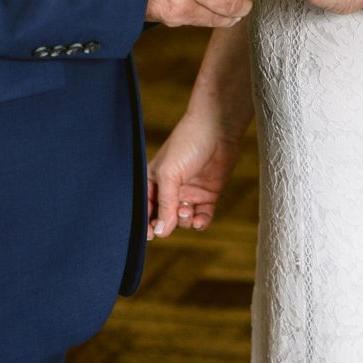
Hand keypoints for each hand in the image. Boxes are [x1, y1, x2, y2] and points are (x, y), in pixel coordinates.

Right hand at [148, 111, 243, 237]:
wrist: (218, 129)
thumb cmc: (187, 144)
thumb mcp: (169, 174)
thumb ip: (165, 204)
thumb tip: (160, 232)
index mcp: (153, 181)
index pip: (145, 208)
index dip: (146, 223)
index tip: (150, 234)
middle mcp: (170, 190)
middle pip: (164, 218)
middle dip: (167, 223)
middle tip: (172, 218)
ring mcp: (189, 193)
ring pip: (182, 221)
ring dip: (184, 221)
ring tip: (187, 211)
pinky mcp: (207, 195)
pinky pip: (201, 217)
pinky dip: (199, 223)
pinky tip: (198, 220)